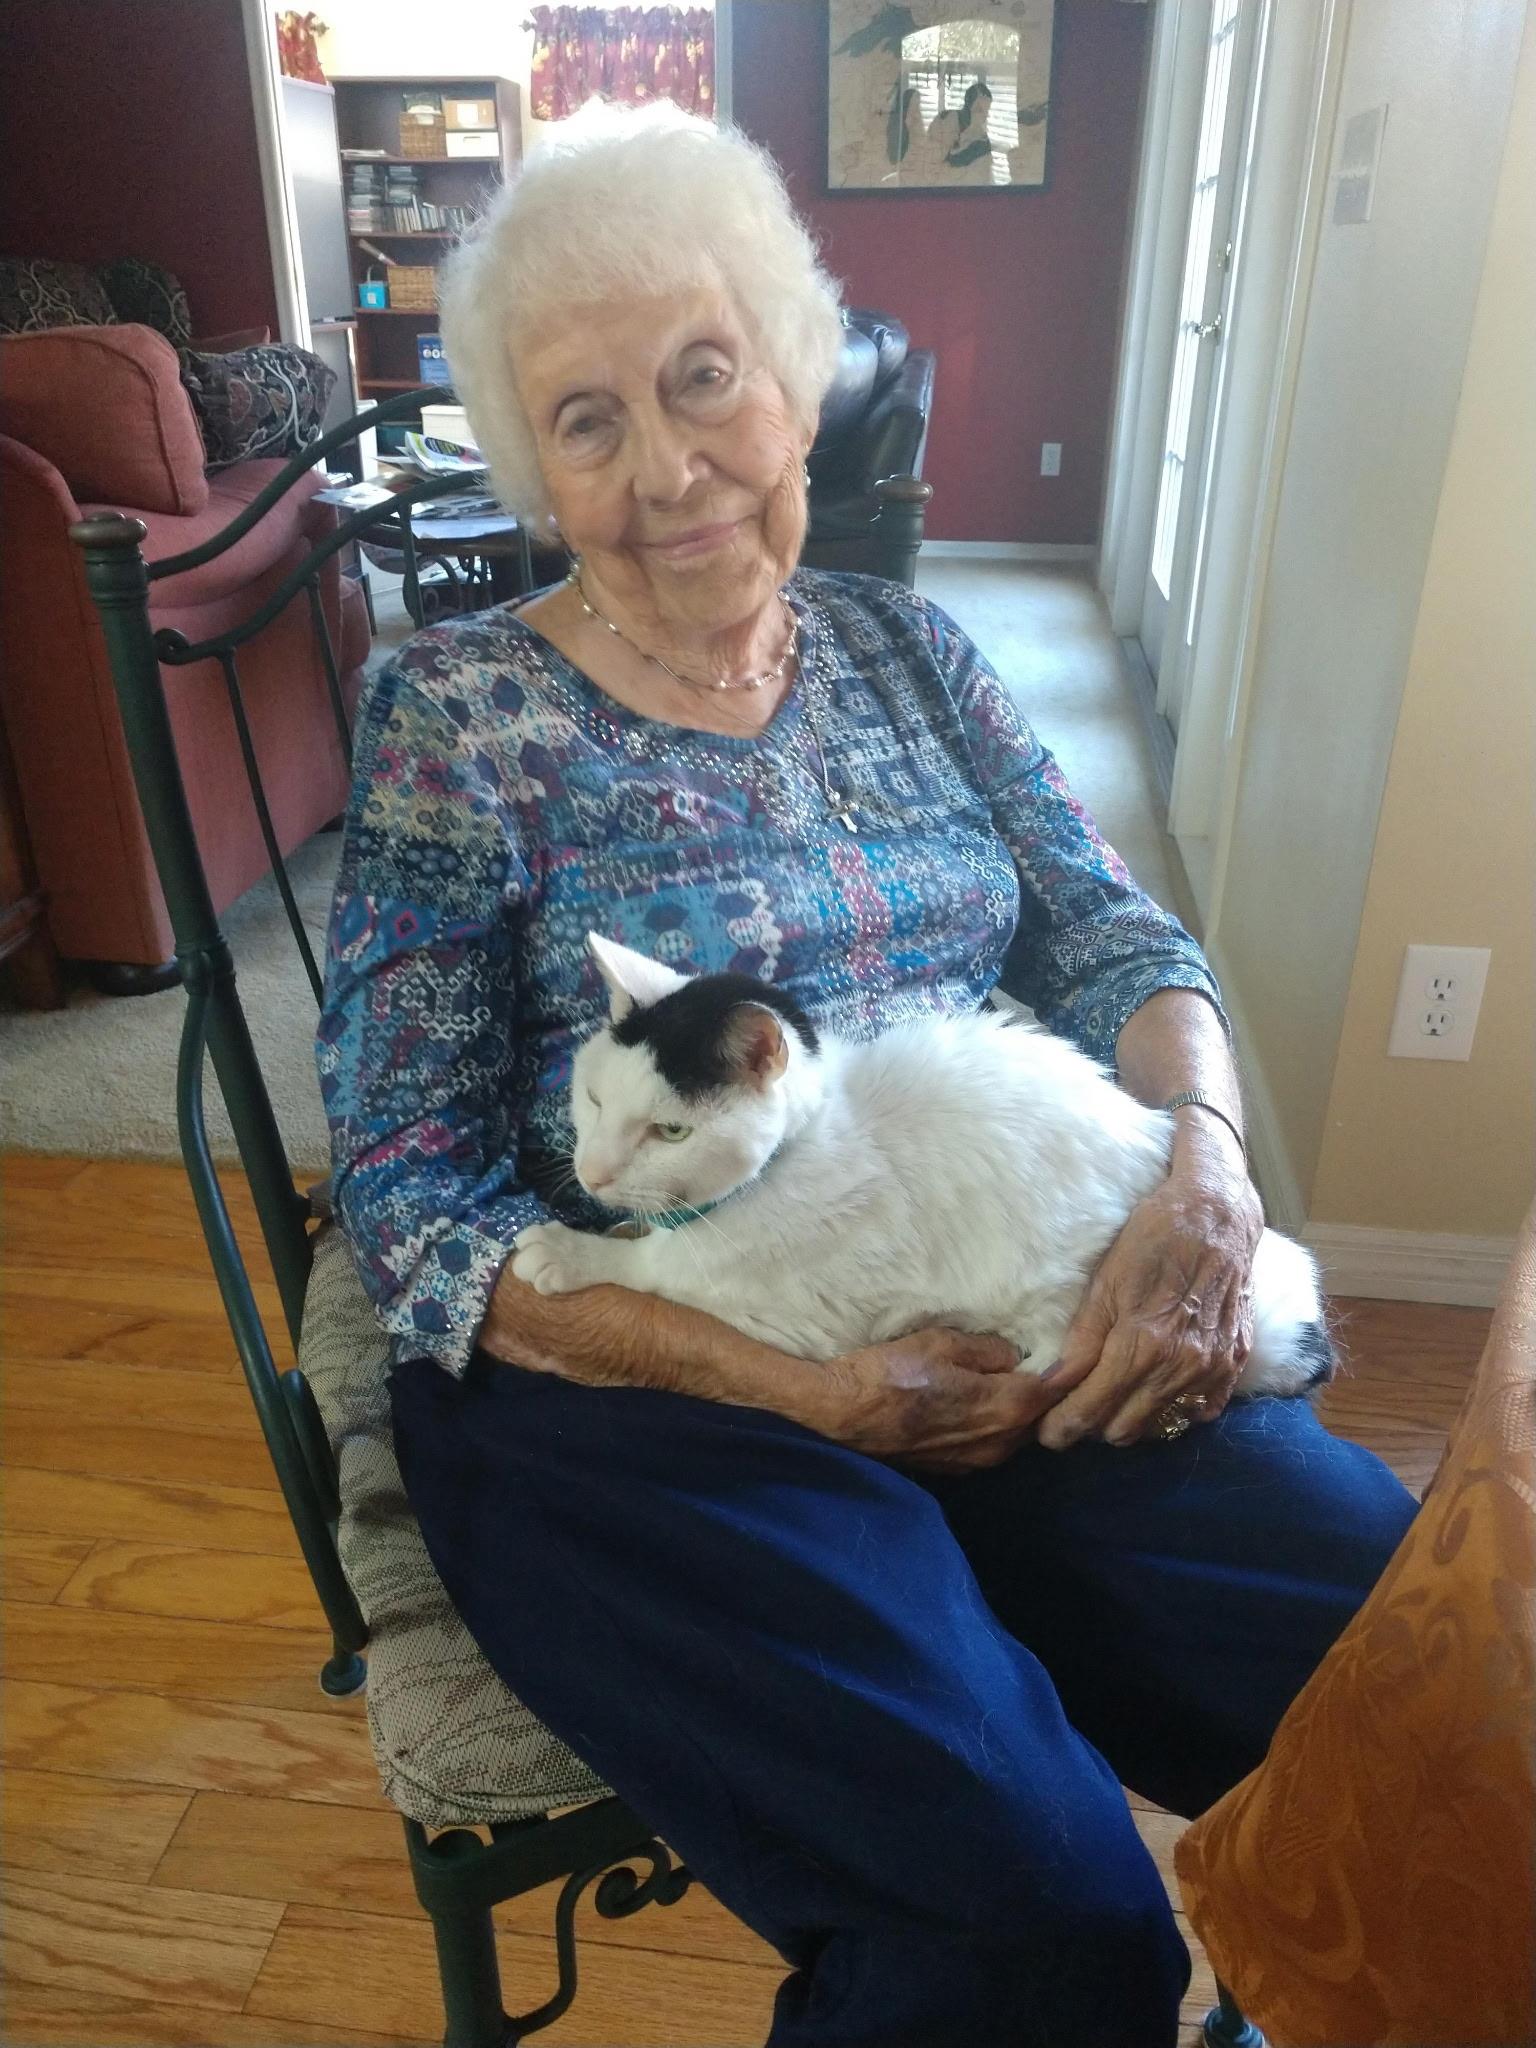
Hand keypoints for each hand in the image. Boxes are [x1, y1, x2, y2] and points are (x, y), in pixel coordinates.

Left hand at [511, 1220, 625, 1295]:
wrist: (615, 1259)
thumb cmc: (590, 1250)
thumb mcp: (567, 1235)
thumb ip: (548, 1237)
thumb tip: (527, 1248)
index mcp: (548, 1229)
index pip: (521, 1240)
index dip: (527, 1251)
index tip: (538, 1258)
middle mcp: (547, 1240)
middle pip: (519, 1259)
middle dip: (527, 1269)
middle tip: (544, 1272)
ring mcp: (552, 1257)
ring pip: (522, 1269)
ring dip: (535, 1278)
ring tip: (551, 1280)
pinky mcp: (561, 1276)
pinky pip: (540, 1286)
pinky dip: (548, 1289)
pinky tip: (560, 1286)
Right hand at [814, 1327, 1055, 1472]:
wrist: (841, 1413)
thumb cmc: (891, 1371)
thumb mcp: (942, 1342)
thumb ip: (988, 1350)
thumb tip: (1015, 1355)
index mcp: (1004, 1409)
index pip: (1055, 1390)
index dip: (1065, 1368)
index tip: (1069, 1348)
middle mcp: (999, 1444)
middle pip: (1039, 1416)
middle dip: (1043, 1391)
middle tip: (1039, 1359)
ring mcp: (977, 1462)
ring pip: (1016, 1433)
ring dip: (1019, 1410)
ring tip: (1008, 1379)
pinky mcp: (955, 1468)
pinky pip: (991, 1444)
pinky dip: (993, 1424)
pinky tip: (978, 1403)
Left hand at [1035, 1134, 1262, 1449]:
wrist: (1218, 1217)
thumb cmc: (1153, 1240)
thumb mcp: (1105, 1284)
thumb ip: (1081, 1343)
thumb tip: (1052, 1386)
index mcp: (1142, 1346)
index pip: (1092, 1411)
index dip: (1062, 1427)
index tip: (1046, 1433)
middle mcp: (1181, 1367)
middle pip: (1124, 1429)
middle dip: (1094, 1424)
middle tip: (1078, 1403)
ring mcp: (1212, 1370)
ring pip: (1160, 1426)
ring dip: (1131, 1417)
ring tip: (1114, 1393)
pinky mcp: (1234, 1366)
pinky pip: (1197, 1412)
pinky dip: (1173, 1408)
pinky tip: (1157, 1385)